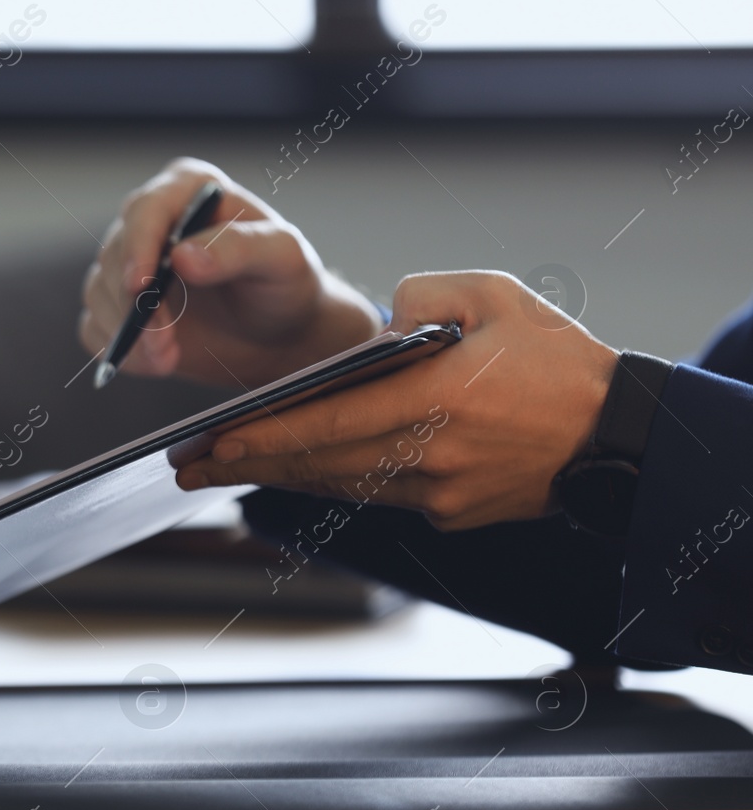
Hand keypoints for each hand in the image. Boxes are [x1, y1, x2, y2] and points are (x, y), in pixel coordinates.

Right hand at [80, 157, 384, 388]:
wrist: (278, 334)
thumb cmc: (284, 284)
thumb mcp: (282, 258)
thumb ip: (239, 249)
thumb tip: (183, 256)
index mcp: (187, 191)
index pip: (145, 211)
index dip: (137, 247)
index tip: (140, 287)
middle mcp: (151, 222)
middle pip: (115, 256)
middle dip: (135, 306)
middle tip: (165, 344)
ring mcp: (130, 266)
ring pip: (99, 295)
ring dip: (129, 335)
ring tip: (169, 358)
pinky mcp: (119, 308)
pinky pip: (95, 329)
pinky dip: (118, 351)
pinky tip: (155, 361)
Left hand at [176, 271, 618, 530]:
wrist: (620, 435)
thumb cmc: (558, 362)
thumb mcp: (495, 295)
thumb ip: (422, 295)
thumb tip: (371, 325)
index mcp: (435, 400)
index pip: (324, 424)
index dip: (260, 438)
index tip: (211, 443)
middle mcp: (429, 456)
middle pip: (315, 465)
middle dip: (246, 465)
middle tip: (189, 465)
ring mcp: (438, 493)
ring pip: (337, 486)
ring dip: (278, 478)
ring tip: (223, 468)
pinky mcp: (449, 514)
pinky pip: (373, 496)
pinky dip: (328, 484)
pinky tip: (293, 472)